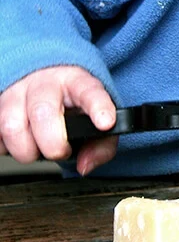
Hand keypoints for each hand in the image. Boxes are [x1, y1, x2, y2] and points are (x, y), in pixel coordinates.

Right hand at [0, 66, 116, 175]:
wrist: (41, 77)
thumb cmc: (71, 103)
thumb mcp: (95, 118)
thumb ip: (102, 145)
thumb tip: (85, 165)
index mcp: (76, 82)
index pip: (89, 91)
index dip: (98, 107)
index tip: (105, 122)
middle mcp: (44, 83)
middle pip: (43, 112)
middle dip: (53, 144)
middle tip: (61, 151)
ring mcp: (16, 92)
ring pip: (12, 127)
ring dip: (27, 150)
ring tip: (38, 147)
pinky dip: (7, 147)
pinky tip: (22, 140)